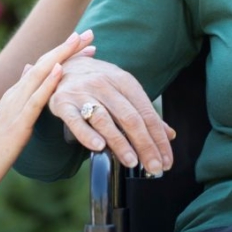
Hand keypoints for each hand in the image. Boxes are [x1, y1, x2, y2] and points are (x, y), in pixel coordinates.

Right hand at [0, 31, 93, 197]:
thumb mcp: (6, 120)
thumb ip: (18, 98)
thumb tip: (28, 71)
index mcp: (13, 96)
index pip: (41, 68)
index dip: (62, 53)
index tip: (81, 42)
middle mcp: (14, 96)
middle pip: (43, 64)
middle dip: (67, 47)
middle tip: (88, 33)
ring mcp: (14, 108)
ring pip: (40, 75)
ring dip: (61, 56)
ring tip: (78, 41)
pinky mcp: (16, 125)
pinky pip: (34, 100)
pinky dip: (48, 83)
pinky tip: (60, 70)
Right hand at [48, 55, 174, 174]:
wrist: (64, 64)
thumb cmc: (99, 82)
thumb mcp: (123, 90)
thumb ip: (144, 112)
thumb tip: (169, 134)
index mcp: (124, 80)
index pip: (146, 113)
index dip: (158, 139)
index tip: (166, 160)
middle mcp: (104, 84)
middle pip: (129, 117)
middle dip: (145, 145)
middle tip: (154, 167)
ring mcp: (82, 92)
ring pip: (105, 120)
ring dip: (120, 143)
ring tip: (132, 162)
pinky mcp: (63, 102)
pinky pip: (76, 121)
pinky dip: (87, 135)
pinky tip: (98, 147)